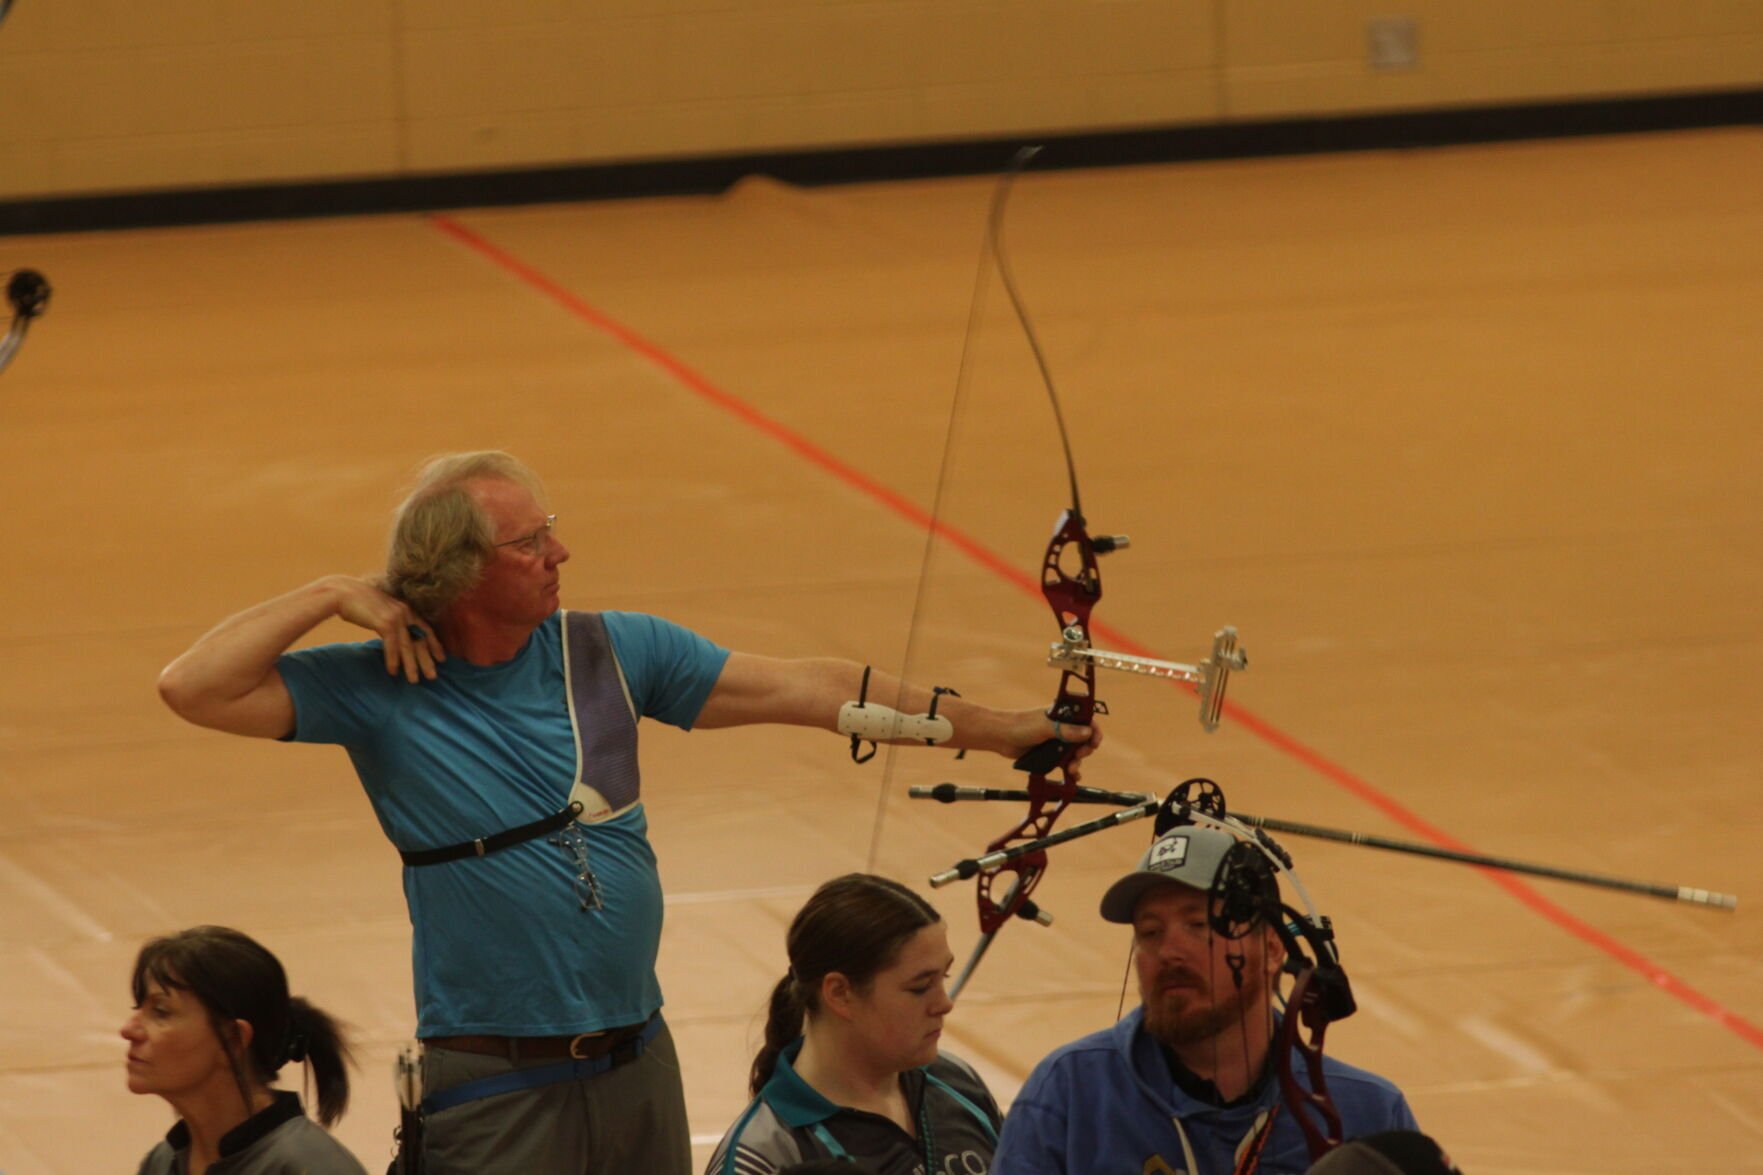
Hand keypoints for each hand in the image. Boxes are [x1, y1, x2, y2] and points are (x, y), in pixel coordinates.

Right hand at [326, 576, 445, 682]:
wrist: (342, 592)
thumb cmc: (358, 602)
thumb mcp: (382, 610)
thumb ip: (392, 620)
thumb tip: (394, 636)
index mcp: (406, 608)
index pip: (426, 629)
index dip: (434, 644)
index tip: (441, 658)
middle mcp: (405, 612)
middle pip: (419, 640)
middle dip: (427, 660)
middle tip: (433, 677)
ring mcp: (396, 617)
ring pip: (407, 646)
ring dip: (411, 665)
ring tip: (414, 680)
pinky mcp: (384, 623)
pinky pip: (392, 646)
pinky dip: (392, 660)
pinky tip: (393, 671)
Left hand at [1002, 709, 1101, 781]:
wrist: (1001, 737)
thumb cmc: (1021, 726)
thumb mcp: (1045, 727)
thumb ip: (1066, 730)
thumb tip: (1087, 732)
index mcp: (1063, 715)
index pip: (1086, 720)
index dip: (1093, 731)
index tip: (1094, 742)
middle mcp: (1062, 727)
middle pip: (1084, 739)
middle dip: (1085, 749)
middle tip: (1079, 755)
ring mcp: (1056, 740)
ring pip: (1075, 752)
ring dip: (1077, 761)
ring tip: (1071, 769)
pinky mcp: (1050, 753)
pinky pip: (1065, 761)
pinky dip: (1071, 769)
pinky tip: (1073, 776)